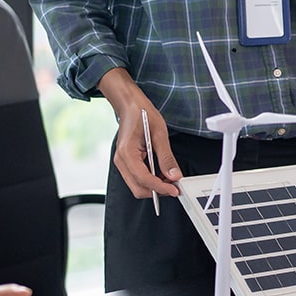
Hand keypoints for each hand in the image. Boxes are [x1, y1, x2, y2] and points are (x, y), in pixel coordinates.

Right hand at [98, 68, 180, 197]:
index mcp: (127, 152)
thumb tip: (174, 175)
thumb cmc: (142, 113)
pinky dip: (149, 181)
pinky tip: (160, 174)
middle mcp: (121, 160)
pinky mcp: (125, 162)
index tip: (174, 190)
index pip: (144, 179)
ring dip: (153, 187)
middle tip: (173, 185)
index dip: (160, 187)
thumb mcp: (160, 133)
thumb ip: (166, 158)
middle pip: (138, 188)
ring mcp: (121, 162)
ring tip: (168, 178)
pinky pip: (136, 178)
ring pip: (137, 186)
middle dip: (156, 190)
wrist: (130, 105)